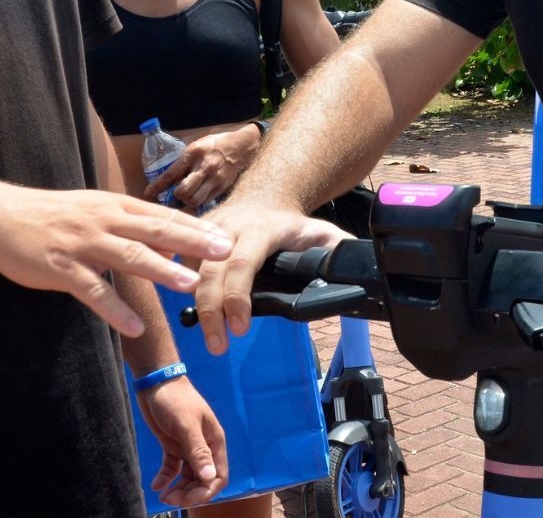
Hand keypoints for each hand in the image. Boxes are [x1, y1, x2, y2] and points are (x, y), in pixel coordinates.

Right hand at [0, 185, 231, 337]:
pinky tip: (134, 325)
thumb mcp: (94, 210)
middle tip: (224, 251)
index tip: (226, 237)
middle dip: (192, 241)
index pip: (162, 216)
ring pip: (128, 256)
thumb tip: (168, 239)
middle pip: (155, 230)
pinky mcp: (61, 268)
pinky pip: (93, 291)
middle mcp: (103, 221)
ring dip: (161, 270)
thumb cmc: (51, 216)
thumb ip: (129, 224)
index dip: (195, 227)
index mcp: (113, 206)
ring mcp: (82, 244)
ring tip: (189, 284)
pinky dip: (115, 309)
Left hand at [137, 376, 229, 507]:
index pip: (218, 475)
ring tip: (164, 496)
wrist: (155, 382)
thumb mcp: (186, 425)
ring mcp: (187, 447)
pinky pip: (172, 468)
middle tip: (171, 500)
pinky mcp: (172, 446)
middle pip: (202, 479)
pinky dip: (165, 478)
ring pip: (187, 477)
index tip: (189, 499)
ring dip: (178, 489)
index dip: (207, 490)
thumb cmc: (175, 399)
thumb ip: (198, 452)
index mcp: (214, 442)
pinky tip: (157, 485)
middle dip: (189, 493)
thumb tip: (210, 477)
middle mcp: (203, 447)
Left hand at [146, 123, 261, 210]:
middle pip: (183, 191)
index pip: (171, 173)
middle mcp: (204, 167)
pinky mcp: (222, 188)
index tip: (148, 192)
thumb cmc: (214, 145)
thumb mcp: (196, 146)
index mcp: (193, 153)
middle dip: (175, 196)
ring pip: (194, 200)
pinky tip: (195, 198)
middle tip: (173, 195)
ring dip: (186, 202)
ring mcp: (214, 179)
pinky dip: (197, 203)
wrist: (241, 147)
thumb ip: (183, 161)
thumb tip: (166, 179)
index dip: (158, 186)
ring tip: (184, 198)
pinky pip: (205, 202)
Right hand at [190, 198, 349, 354]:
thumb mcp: (322, 232)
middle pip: (211, 273)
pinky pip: (183, 266)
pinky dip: (184, 291)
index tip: (241, 327)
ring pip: (192, 270)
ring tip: (210, 337)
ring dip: (196, 305)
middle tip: (218, 346)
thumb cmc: (292, 223)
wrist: (265, 195)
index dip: (238, 297)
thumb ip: (339, 252)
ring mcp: (208, 231)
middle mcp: (229, 228)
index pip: (243, 264)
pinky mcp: (194, 238)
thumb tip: (359, 273)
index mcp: (261, 229)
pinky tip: (195, 315)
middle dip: (211, 311)